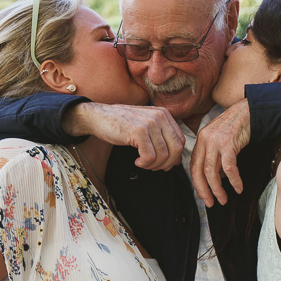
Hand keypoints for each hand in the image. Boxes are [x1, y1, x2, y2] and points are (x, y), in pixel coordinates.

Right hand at [65, 102, 183, 170]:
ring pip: (164, 155)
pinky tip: (137, 161)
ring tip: (142, 163)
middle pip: (176, 149)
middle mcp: (160, 116)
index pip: (181, 141)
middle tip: (153, 166)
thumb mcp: (147, 126)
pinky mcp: (138, 131)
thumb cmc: (122, 124)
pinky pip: (150, 156)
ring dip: (153, 165)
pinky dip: (144, 163)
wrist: (99, 117)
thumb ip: (163, 138)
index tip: (162, 163)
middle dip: (166, 164)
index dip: (174, 157)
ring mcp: (150, 123)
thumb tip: (177, 159)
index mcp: (165, 114)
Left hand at [190, 99, 250, 206]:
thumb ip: (215, 157)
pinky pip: (229, 168)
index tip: (203, 195)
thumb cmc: (236, 126)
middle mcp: (205, 140)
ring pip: (212, 172)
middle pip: (199, 171)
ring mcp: (216, 142)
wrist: (249, 111)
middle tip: (210, 203)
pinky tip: (238, 188)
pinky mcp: (228, 143)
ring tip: (223, 199)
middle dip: (204, 190)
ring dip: (217, 189)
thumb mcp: (220, 140)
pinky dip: (234, 180)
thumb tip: (217, 178)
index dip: (197, 183)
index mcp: (201, 140)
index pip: (194, 166)